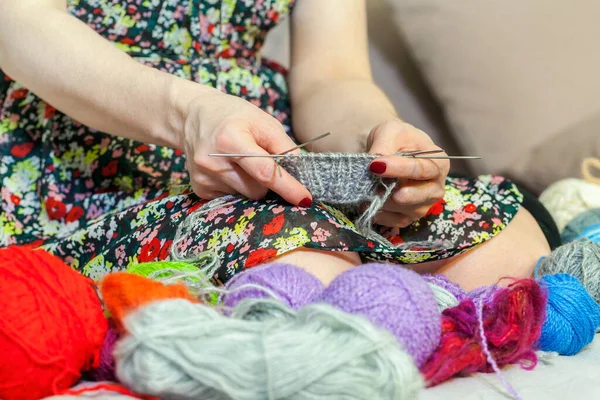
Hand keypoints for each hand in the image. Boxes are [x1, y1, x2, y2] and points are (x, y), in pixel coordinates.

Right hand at [180, 90, 311, 205]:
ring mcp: (204, 178)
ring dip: (253, 184)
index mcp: (230, 139)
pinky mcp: (200, 189)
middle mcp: (213, 162)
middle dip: (268, 181)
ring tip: (242, 162)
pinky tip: (229, 169)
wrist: (192, 116)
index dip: (288, 187)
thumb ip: (284, 146)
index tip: (305, 199)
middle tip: (262, 160)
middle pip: (258, 189)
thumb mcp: (263, 121)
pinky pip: (233, 198)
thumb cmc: (233, 116)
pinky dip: (238, 186)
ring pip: (247, 196)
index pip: (265, 172)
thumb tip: (301, 173)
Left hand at [366, 119, 449, 227]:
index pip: (422, 170)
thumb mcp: (390, 131)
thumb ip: (384, 144)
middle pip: (419, 196)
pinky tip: (367, 201)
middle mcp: (435, 187)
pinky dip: (379, 213)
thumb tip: (375, 162)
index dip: (399, 169)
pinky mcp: (408, 217)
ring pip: (404, 210)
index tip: (375, 165)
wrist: (389, 150)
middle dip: (395, 192)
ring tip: (366, 189)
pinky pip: (394, 221)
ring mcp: (423, 205)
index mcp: (439, 163)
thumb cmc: (396, 139)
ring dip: (383, 201)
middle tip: (374, 184)